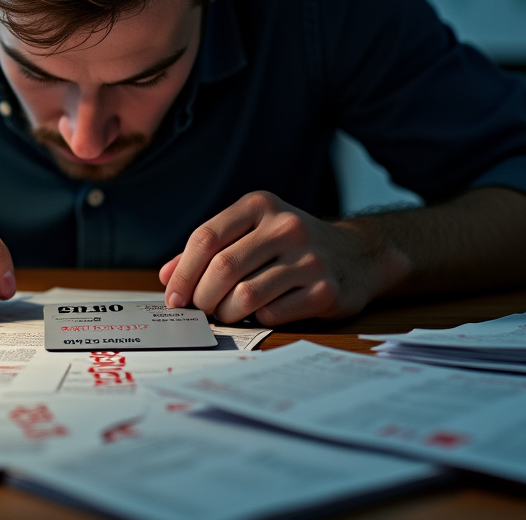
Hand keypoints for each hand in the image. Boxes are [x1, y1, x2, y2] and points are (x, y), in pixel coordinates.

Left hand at [158, 191, 406, 325]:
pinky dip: (255, 319)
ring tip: (225, 313)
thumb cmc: (291, 246)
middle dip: (201, 297)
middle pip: (222, 267)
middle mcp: (285, 227)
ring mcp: (308, 258)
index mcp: (260, 205)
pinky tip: (257, 314)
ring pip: (245, 294)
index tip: (173, 297)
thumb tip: (167, 276)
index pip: (206, 237)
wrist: (359, 255)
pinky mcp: (324, 290)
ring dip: (225, 312)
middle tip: (198, 309)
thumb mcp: (252, 232)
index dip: (182, 272)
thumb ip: (210, 249)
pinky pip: (272, 313)